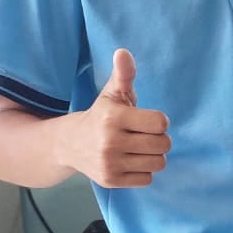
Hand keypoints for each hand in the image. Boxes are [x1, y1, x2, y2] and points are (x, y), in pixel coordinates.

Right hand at [68, 49, 169, 187]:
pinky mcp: (110, 181)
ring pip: (158, 163)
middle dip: (157, 139)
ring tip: (136, 149)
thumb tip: (123, 52)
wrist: (68, 144)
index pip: (161, 123)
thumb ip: (123, 74)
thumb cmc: (100, 116)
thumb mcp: (112, 94)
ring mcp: (109, 163)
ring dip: (152, 156)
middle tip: (141, 136)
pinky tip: (128, 162)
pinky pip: (147, 179)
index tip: (144, 120)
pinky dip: (142, 172)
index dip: (157, 121)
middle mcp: (110, 141)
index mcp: (113, 117)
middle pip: (163, 145)